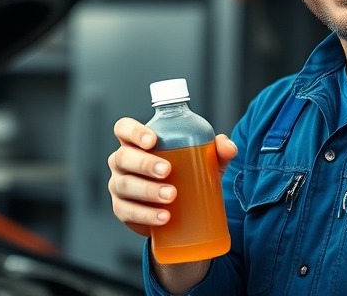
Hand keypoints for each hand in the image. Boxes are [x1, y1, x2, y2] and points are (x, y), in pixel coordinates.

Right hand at [107, 117, 237, 237]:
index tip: (153, 140)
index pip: (124, 129)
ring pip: (124, 185)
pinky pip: (128, 211)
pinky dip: (145, 215)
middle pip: (123, 157)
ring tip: (171, 196)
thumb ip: (217, 151)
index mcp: (136, 143)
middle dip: (144, 163)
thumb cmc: (186, 175)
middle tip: (167, 171)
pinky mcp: (122, 210)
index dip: (134, 131)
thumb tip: (227, 146)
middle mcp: (122, 162)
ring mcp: (119, 186)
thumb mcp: (202, 162)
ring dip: (147, 190)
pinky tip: (163, 217)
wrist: (179, 213)